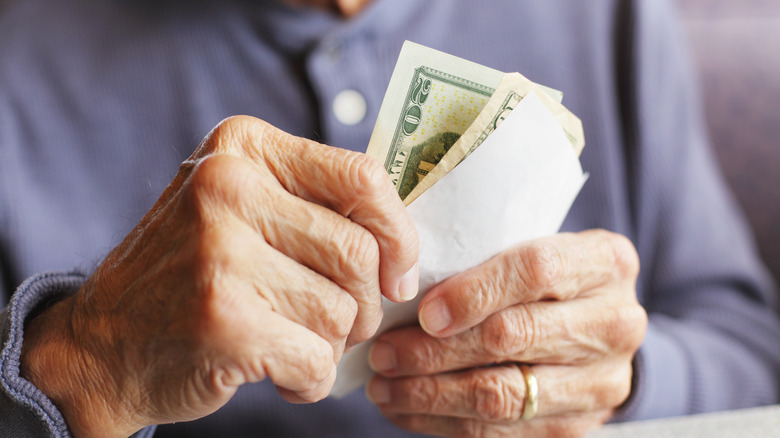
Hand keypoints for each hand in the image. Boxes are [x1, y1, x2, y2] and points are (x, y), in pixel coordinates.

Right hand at [20, 116, 418, 437]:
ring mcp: (220, 251)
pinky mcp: (222, 318)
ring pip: (342, 311)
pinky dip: (312, 380)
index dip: (398, 234)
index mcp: (244, 146)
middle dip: (366, 304)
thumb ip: (315, 205)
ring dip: (333, 345)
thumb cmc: (194, 274)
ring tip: (294, 344)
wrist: (103, 342)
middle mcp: (228, 185)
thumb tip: (404, 244)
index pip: (362, 177)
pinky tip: (282, 374)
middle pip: (357, 252)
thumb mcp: (243, 207)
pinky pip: (316, 360)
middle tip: (342, 326)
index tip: (399, 275)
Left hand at [366, 230, 645, 436]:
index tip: (422, 313)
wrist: (599, 329)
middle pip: (513, 337)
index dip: (474, 292)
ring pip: (503, 395)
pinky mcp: (578, 426)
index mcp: (605, 262)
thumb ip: (484, 254)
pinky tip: (406, 409)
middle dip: (435, 350)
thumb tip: (402, 285)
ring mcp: (602, 382)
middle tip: (382, 353)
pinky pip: (501, 433)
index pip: (537, 269)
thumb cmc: (546, 279)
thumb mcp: (532, 246)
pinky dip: (444, 422)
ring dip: (430, 393)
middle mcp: (615, 322)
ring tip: (383, 385)